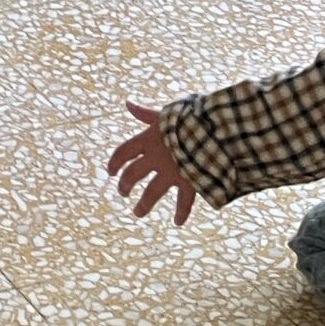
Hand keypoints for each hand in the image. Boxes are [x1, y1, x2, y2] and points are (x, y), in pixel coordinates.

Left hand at [106, 103, 195, 225]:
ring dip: (144, 203)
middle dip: (126, 184)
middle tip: (122, 193)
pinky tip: (177, 222)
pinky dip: (182, 213)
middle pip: (133, 174)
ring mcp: (172, 172)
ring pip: (152, 192)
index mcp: (148, 139)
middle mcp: (156, 158)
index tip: (111, 172)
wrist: (213, 131)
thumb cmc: (189, 118)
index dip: (115, 162)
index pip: (124, 152)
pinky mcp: (189, 181)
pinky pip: (184, 201)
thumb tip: (128, 103)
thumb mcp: (166, 113)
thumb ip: (146, 114)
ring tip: (137, 213)